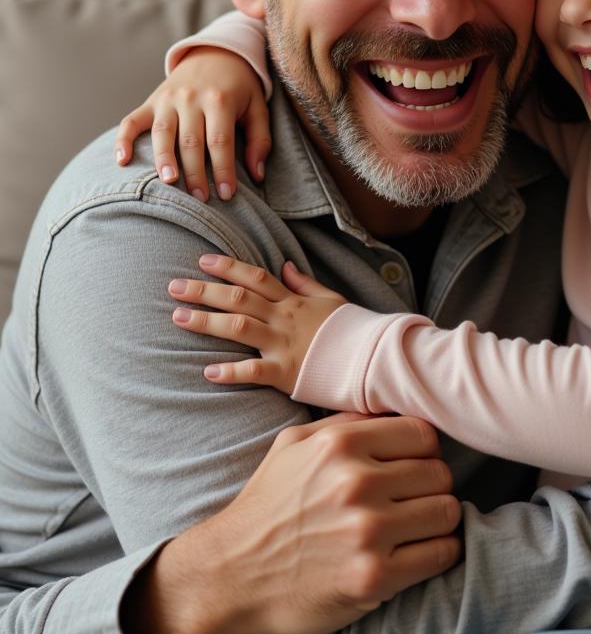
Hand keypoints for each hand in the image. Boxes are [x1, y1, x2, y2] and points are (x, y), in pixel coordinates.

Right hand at [114, 47, 269, 201]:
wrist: (216, 53)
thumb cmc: (240, 88)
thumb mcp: (258, 108)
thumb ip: (260, 140)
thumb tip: (258, 175)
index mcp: (220, 100)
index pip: (220, 141)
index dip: (223, 170)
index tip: (227, 194)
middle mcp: (191, 98)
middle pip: (190, 141)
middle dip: (195, 173)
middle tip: (200, 199)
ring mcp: (167, 99)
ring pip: (162, 133)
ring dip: (163, 159)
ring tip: (168, 183)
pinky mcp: (151, 101)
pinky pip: (132, 121)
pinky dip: (123, 139)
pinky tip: (121, 161)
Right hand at [123, 413, 462, 633]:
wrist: (230, 574)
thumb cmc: (268, 505)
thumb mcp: (294, 444)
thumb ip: (345, 423)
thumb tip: (392, 410)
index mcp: (340, 445)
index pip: (422, 434)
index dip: (425, 450)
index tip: (415, 465)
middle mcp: (357, 483)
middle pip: (438, 472)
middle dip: (432, 485)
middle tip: (415, 498)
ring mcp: (367, 531)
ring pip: (446, 511)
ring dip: (438, 519)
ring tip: (419, 525)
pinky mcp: (373, 577)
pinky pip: (440, 554)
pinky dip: (439, 552)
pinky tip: (420, 550)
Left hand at [169, 254, 345, 394]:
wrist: (373, 357)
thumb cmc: (352, 329)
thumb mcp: (331, 298)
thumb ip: (305, 283)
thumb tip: (285, 265)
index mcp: (293, 301)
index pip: (256, 277)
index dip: (229, 267)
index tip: (203, 261)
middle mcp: (284, 318)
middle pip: (239, 298)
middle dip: (205, 291)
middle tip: (174, 287)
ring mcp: (283, 344)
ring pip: (239, 327)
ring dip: (207, 322)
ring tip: (178, 318)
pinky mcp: (286, 372)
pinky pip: (253, 371)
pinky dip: (230, 371)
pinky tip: (208, 371)